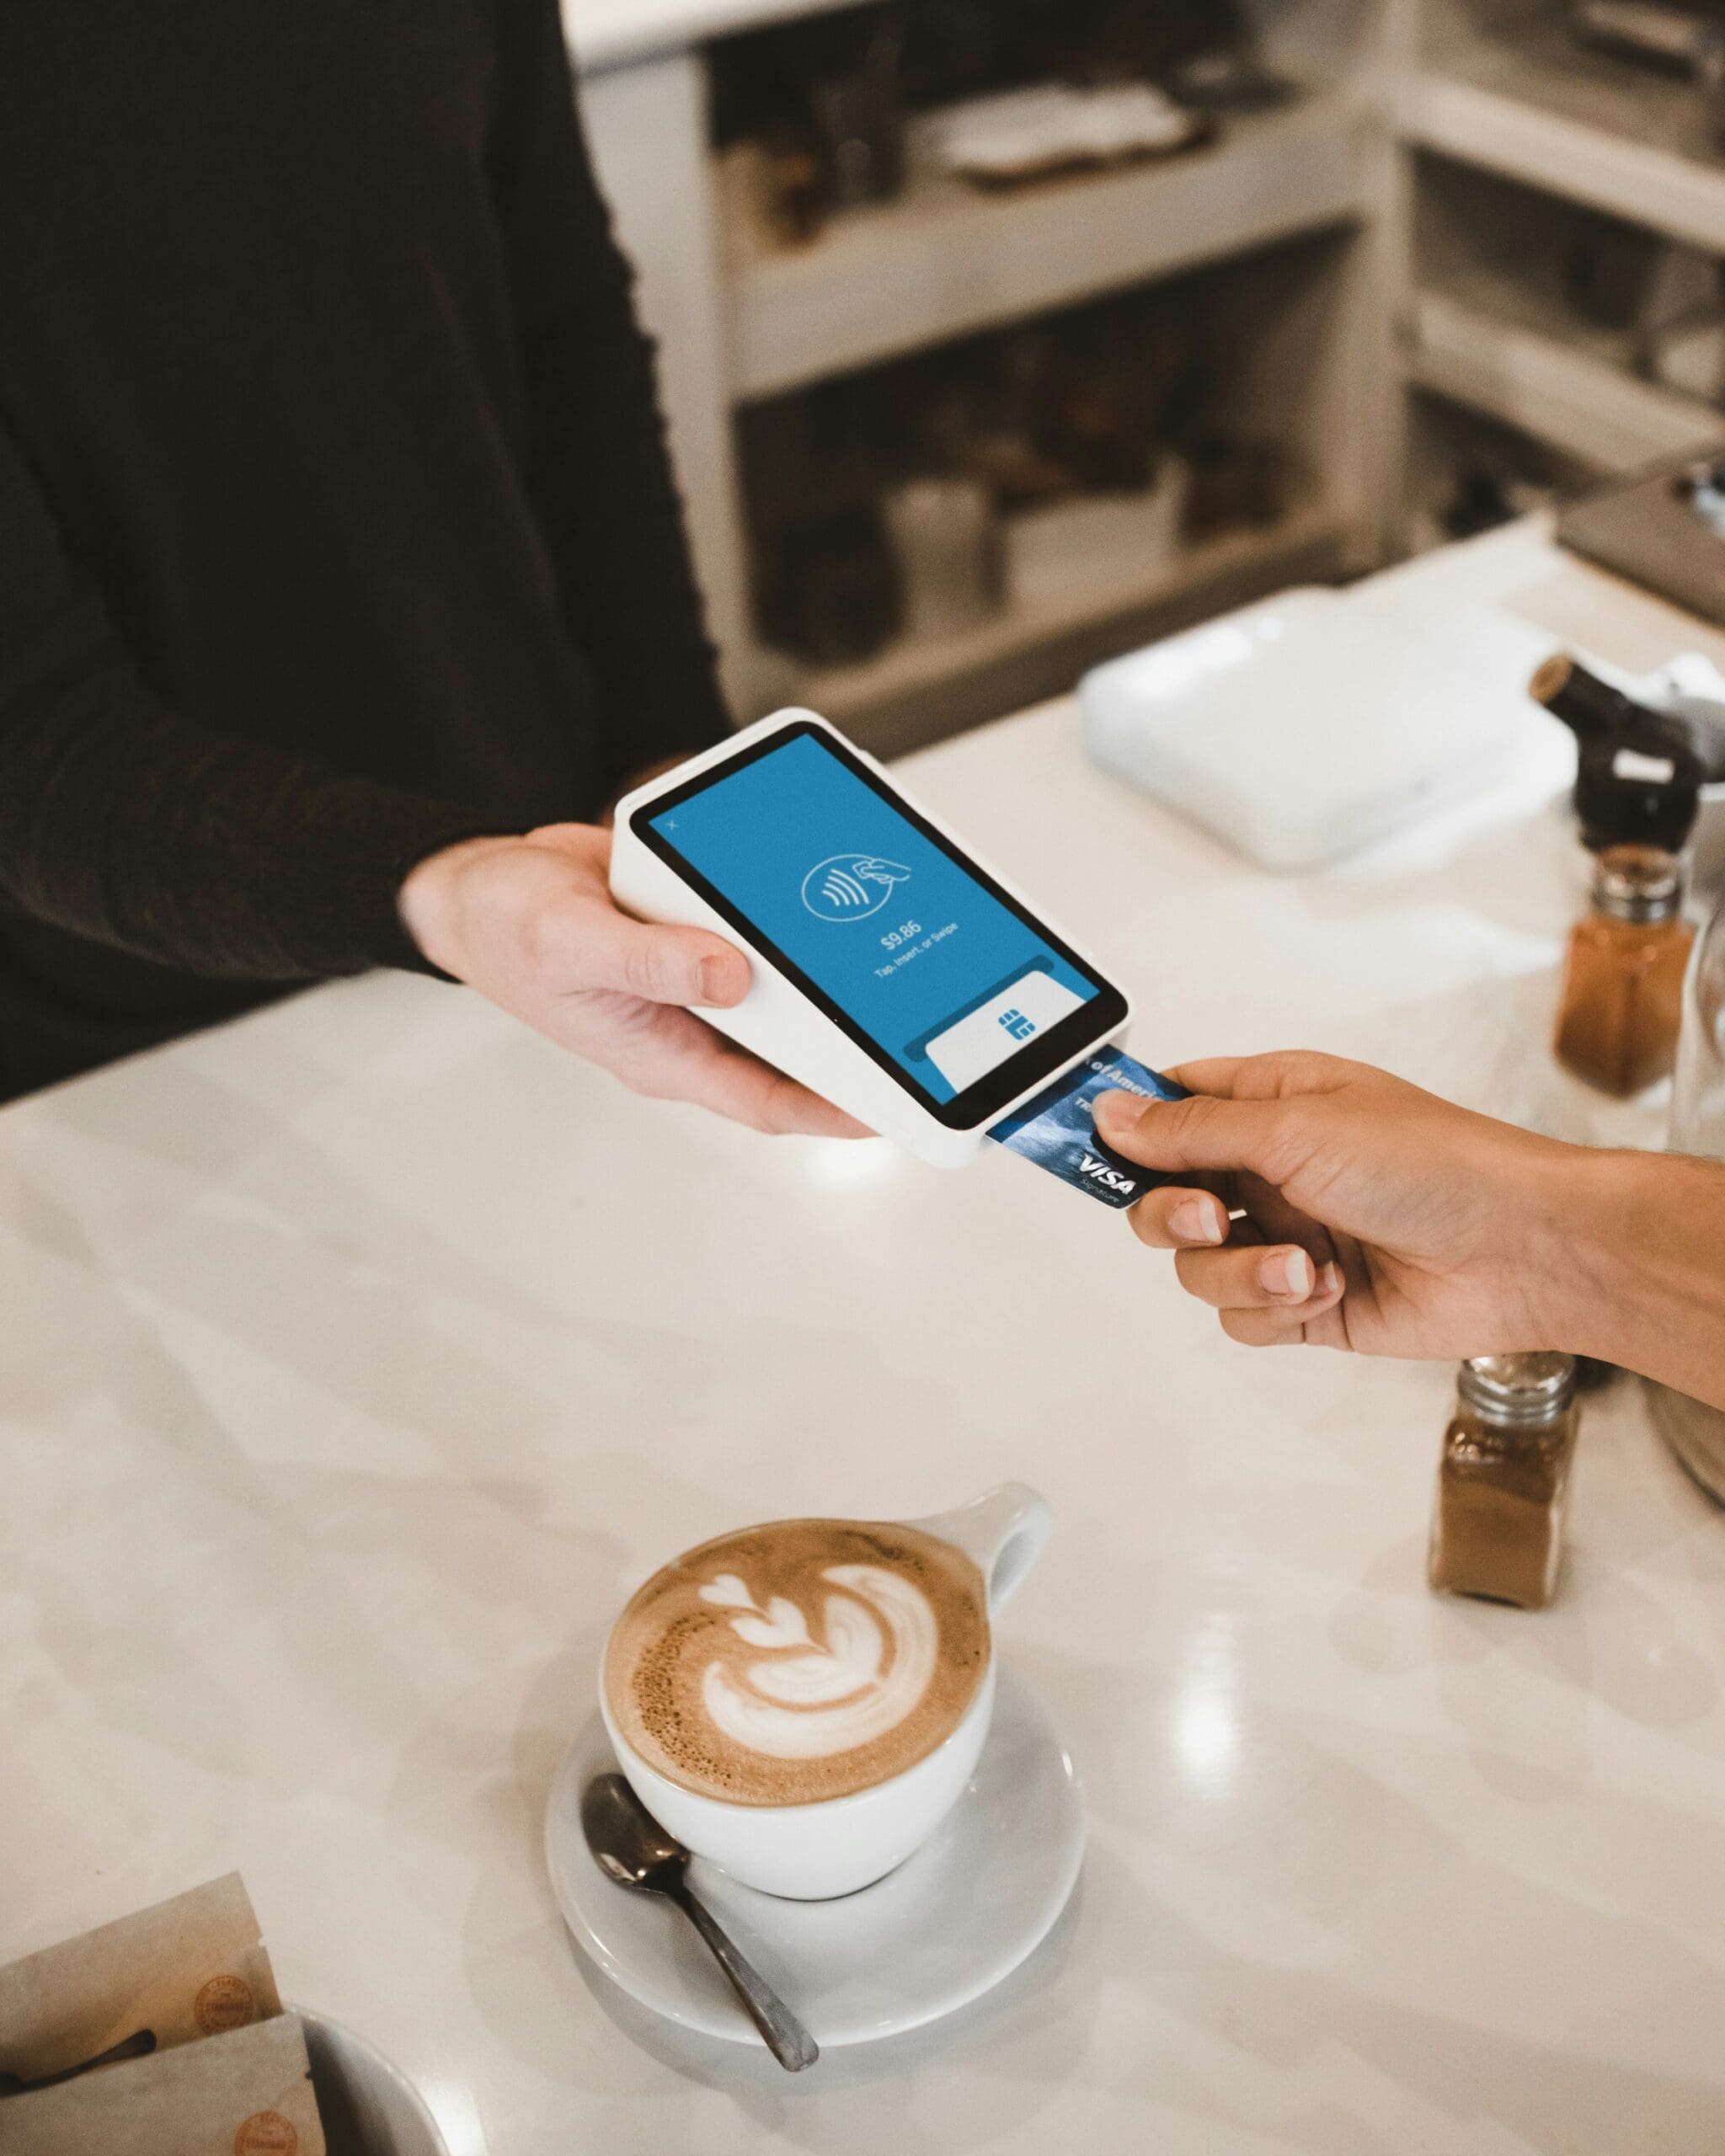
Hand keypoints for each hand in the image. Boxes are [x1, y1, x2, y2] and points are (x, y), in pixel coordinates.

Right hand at [399, 823, 865, 1136]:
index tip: (894, 1109)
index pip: (765, 1101)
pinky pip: (761, 932)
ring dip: (831, 978)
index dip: (832, 1111)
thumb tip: (731, 973)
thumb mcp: (571, 943)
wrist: (480, 882)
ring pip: (784, 990)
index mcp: (664, 1053)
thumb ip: (652, 961)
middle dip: (855, 1046)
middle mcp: (693, 1023)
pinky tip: (830, 896)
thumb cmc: (507, 930)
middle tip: (922, 1029)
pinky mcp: (703, 928)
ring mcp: (701, 977)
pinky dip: (794, 918)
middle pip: (792, 1050)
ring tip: (895, 961)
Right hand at [1093, 1053, 1580, 1359]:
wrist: (1521, 1250)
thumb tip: (1110, 1113)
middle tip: (1212, 1217)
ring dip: (1240, 1273)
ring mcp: (1287, 1236)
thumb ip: (1192, 1130)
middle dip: (1174, 1217)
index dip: (1124, 1128)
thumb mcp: (1296, 1129)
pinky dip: (1270, 1308)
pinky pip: (1240, 1317)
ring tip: (1302, 1265)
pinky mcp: (1307, 1304)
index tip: (1082, 1145)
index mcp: (1269, 1104)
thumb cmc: (1434, 1163)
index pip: (1167, 1107)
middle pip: (1164, 1197)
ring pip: (1197, 1267)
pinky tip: (1324, 1289)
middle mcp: (1271, 1169)